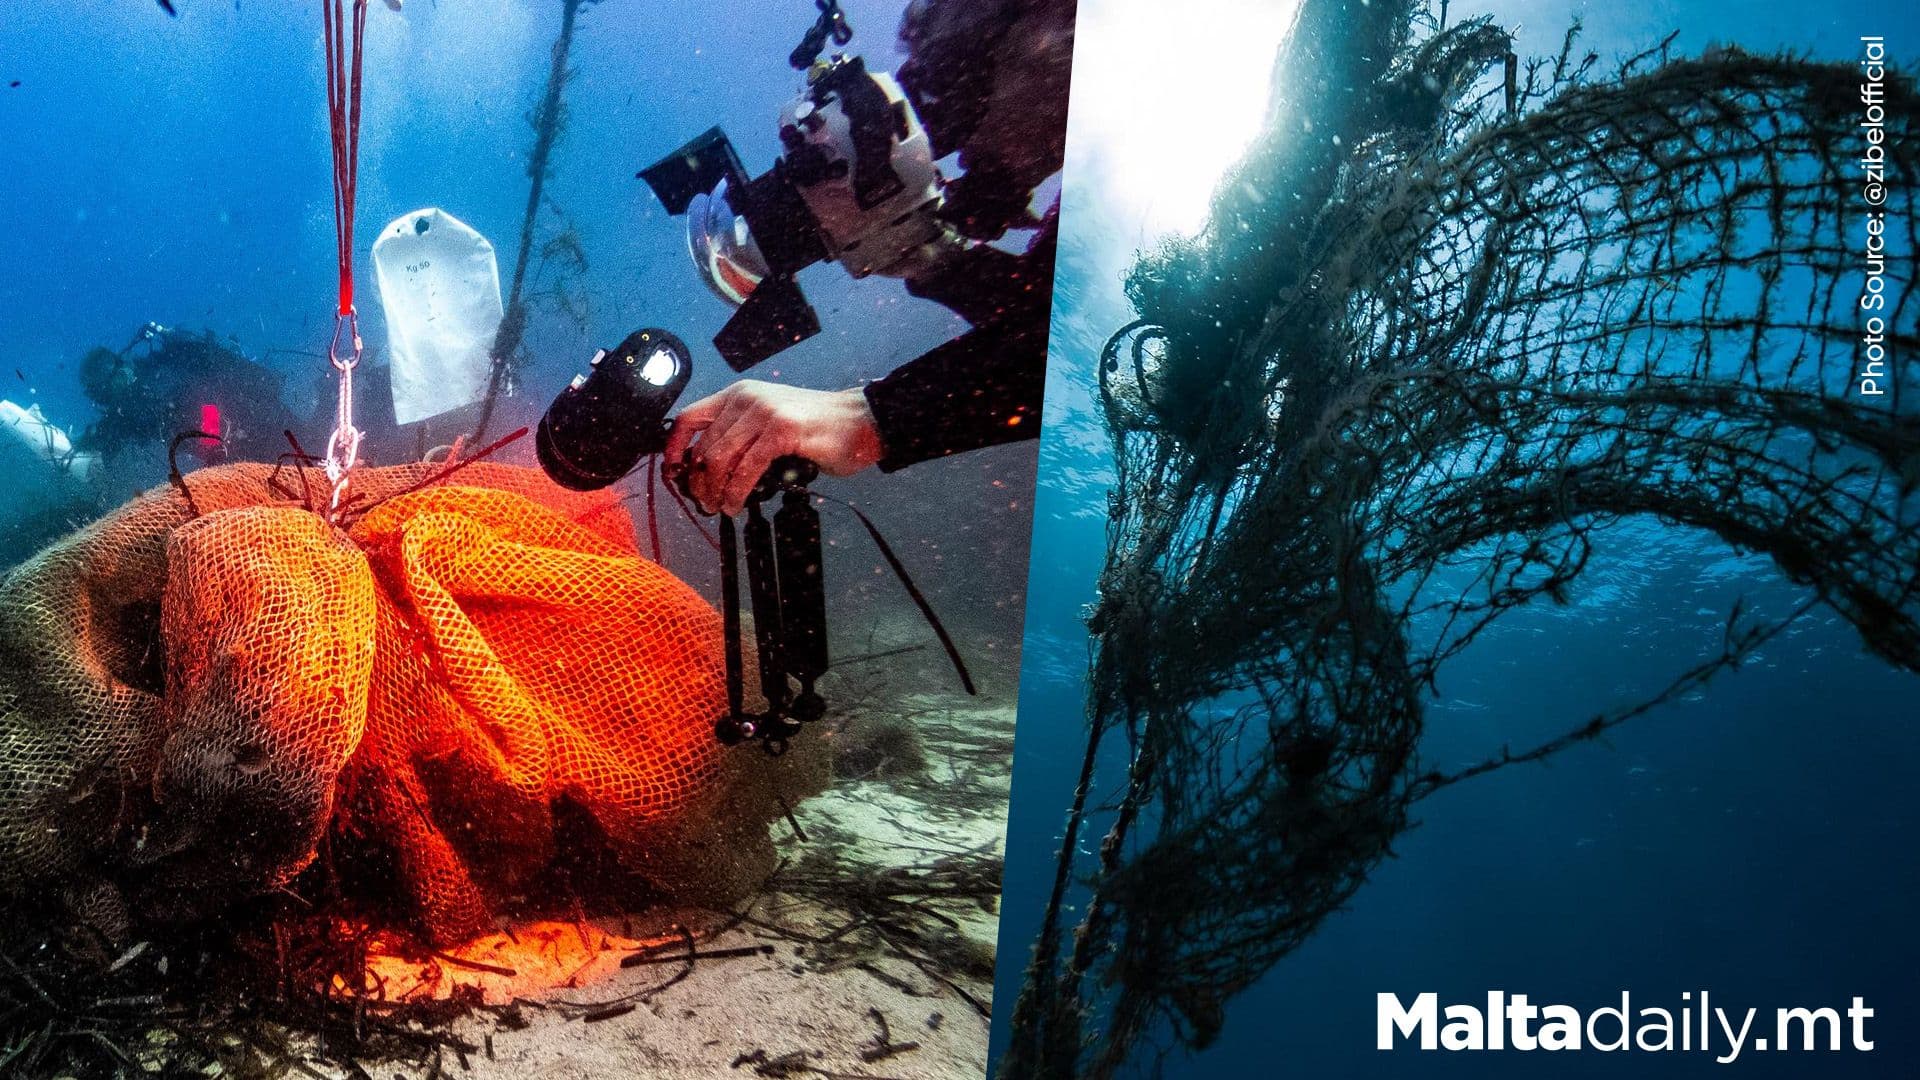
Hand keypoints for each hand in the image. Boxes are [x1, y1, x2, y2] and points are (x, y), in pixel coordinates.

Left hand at [662, 381, 884, 515]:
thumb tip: (710, 470)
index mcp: (740, 395)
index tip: (673, 474)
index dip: (673, 449)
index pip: (690, 418)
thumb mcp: (771, 421)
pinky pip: (745, 469)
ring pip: (719, 459)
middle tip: (704, 502)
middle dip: (698, 481)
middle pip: (703, 446)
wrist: (861, 421)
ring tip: (720, 507)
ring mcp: (764, 413)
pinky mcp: (781, 431)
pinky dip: (736, 493)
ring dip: (715, 491)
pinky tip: (736, 504)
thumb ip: (742, 435)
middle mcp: (747, 399)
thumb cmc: (819, 427)